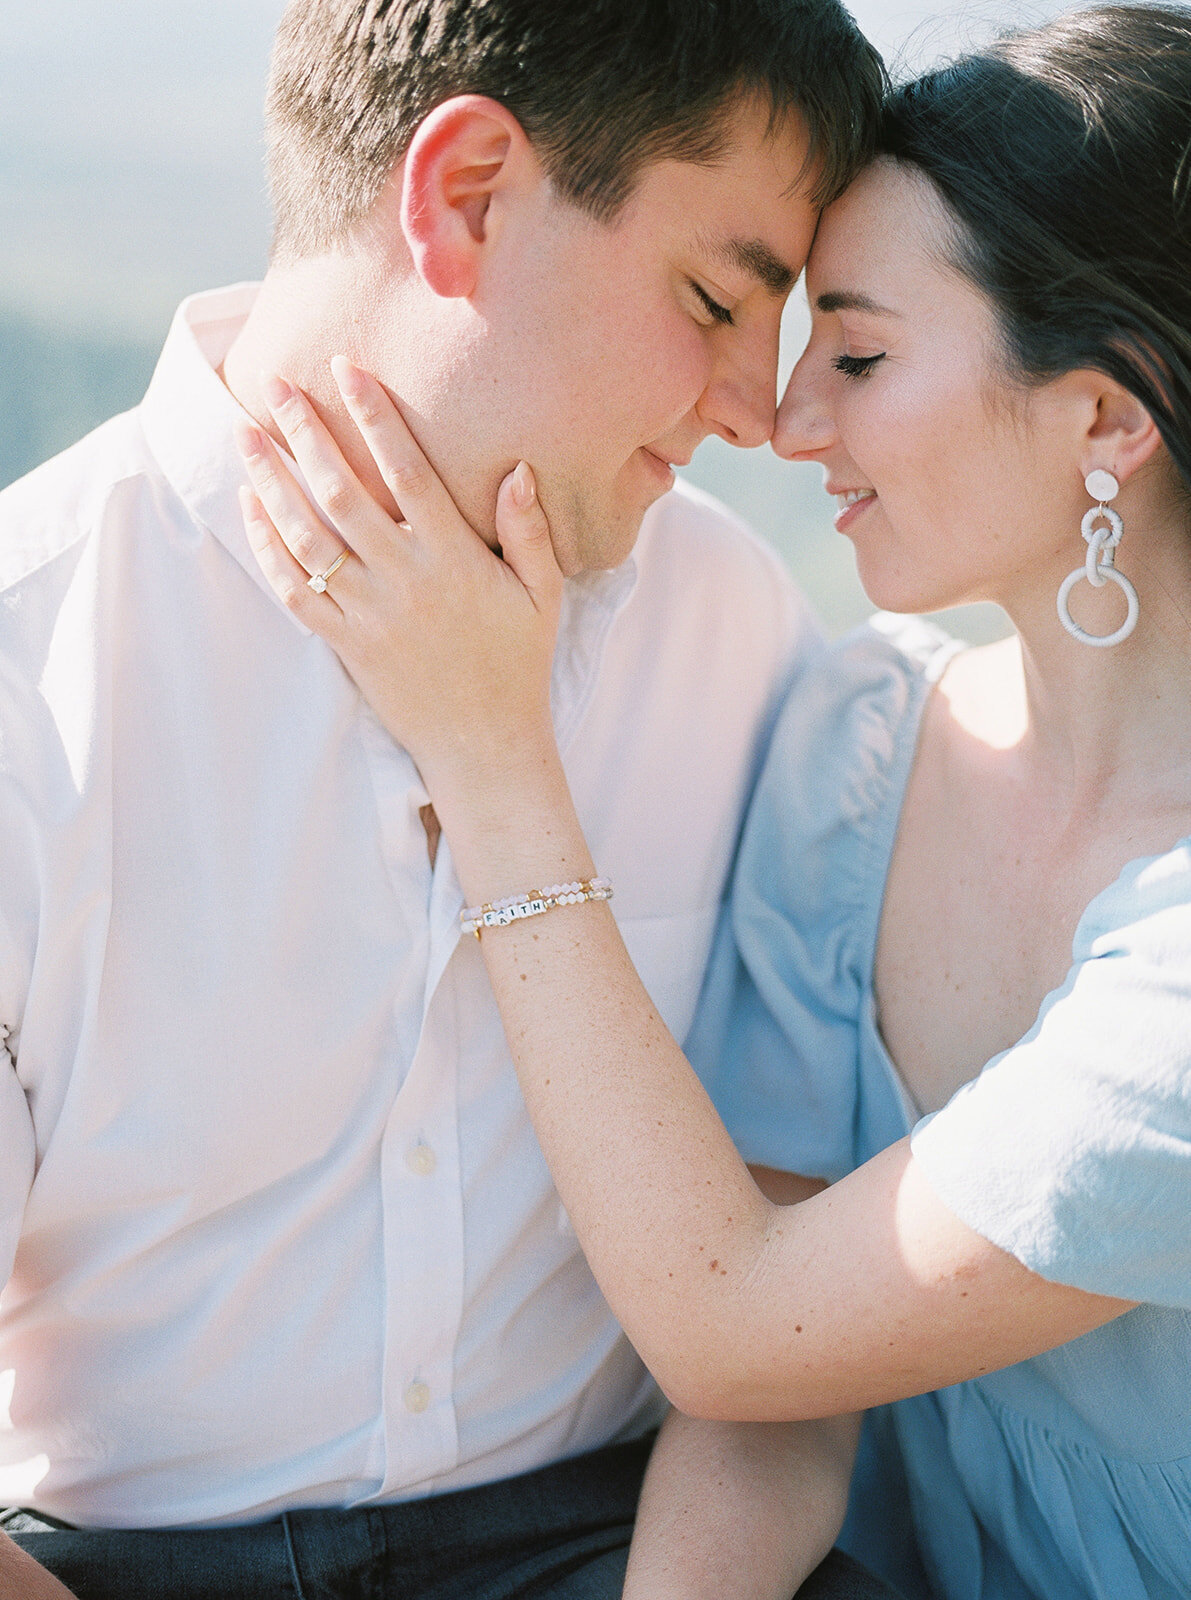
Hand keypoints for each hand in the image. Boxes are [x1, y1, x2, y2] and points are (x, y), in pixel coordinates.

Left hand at [237, 360, 563, 793]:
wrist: (483, 743)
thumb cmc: (517, 663)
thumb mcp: (543, 594)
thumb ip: (528, 531)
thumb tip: (517, 469)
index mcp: (453, 559)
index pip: (407, 472)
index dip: (375, 417)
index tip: (348, 369)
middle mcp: (404, 579)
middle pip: (343, 492)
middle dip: (307, 432)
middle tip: (275, 383)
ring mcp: (369, 613)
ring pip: (307, 536)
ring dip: (272, 481)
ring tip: (247, 435)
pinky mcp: (345, 644)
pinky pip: (294, 591)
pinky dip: (268, 548)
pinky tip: (251, 509)